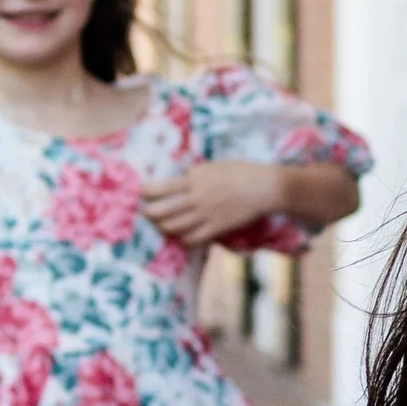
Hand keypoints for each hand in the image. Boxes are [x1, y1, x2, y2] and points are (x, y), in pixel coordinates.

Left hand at [138, 158, 281, 251]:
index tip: (141, 194)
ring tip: (160, 225)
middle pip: (161, 211)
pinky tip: (180, 236)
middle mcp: (196, 197)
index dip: (146, 193)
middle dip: (149, 213)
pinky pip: (191, 238)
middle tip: (147, 213)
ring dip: (162, 227)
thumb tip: (179, 179)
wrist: (264, 187)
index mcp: (194, 178)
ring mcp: (205, 214)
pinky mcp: (216, 228)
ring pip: (173, 227)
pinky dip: (181, 239)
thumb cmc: (241, 171)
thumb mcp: (213, 166)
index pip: (160, 188)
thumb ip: (195, 174)